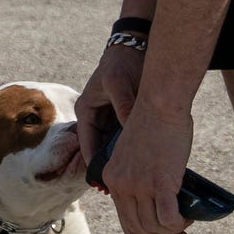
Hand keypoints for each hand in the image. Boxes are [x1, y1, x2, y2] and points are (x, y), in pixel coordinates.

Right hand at [77, 38, 145, 171]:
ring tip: (138, 179)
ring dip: (125, 160)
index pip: (87, 145)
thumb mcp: (120, 83)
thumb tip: (128, 131)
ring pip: (115, 147)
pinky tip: (148, 162)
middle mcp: (95, 118)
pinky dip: (135, 150)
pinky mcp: (124, 118)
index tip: (107, 183)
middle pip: (101, 150)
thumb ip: (123, 106)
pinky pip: (127, 140)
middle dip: (112, 168)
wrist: (137, 46)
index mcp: (86, 111)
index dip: (96, 165)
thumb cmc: (124, 62)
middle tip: (126, 187)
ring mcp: (109, 119)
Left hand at [104, 103, 191, 233]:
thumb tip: (155, 193)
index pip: (122, 217)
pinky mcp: (158, 183)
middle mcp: (120, 184)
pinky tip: (187, 219)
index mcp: (112, 177)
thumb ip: (138, 172)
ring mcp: (138, 185)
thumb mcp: (133, 151)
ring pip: (152, 227)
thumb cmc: (152, 123)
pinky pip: (167, 219)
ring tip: (185, 227)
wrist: (159, 105)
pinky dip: (178, 224)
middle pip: (137, 227)